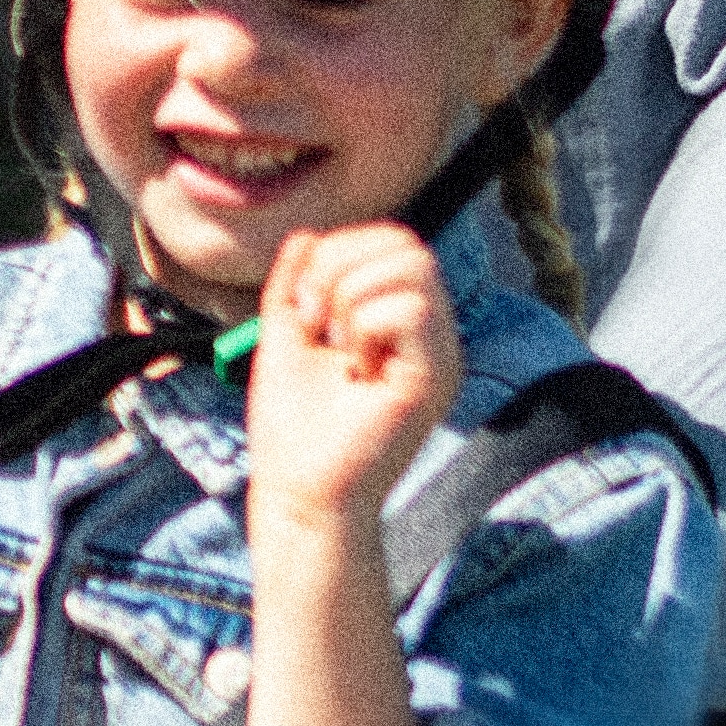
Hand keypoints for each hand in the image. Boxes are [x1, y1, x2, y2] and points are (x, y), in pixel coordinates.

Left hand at [243, 225, 456, 537]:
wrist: (297, 491)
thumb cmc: (292, 426)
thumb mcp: (285, 334)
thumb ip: (294, 283)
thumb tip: (306, 234)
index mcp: (402, 322)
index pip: (391, 241)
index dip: (337, 252)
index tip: (304, 309)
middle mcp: (433, 335)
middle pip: (407, 244)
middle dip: (340, 268)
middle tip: (317, 325)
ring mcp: (441, 357)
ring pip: (412, 267)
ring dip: (351, 298)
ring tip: (339, 349)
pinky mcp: (435, 381)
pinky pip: (412, 309)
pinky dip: (366, 325)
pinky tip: (356, 368)